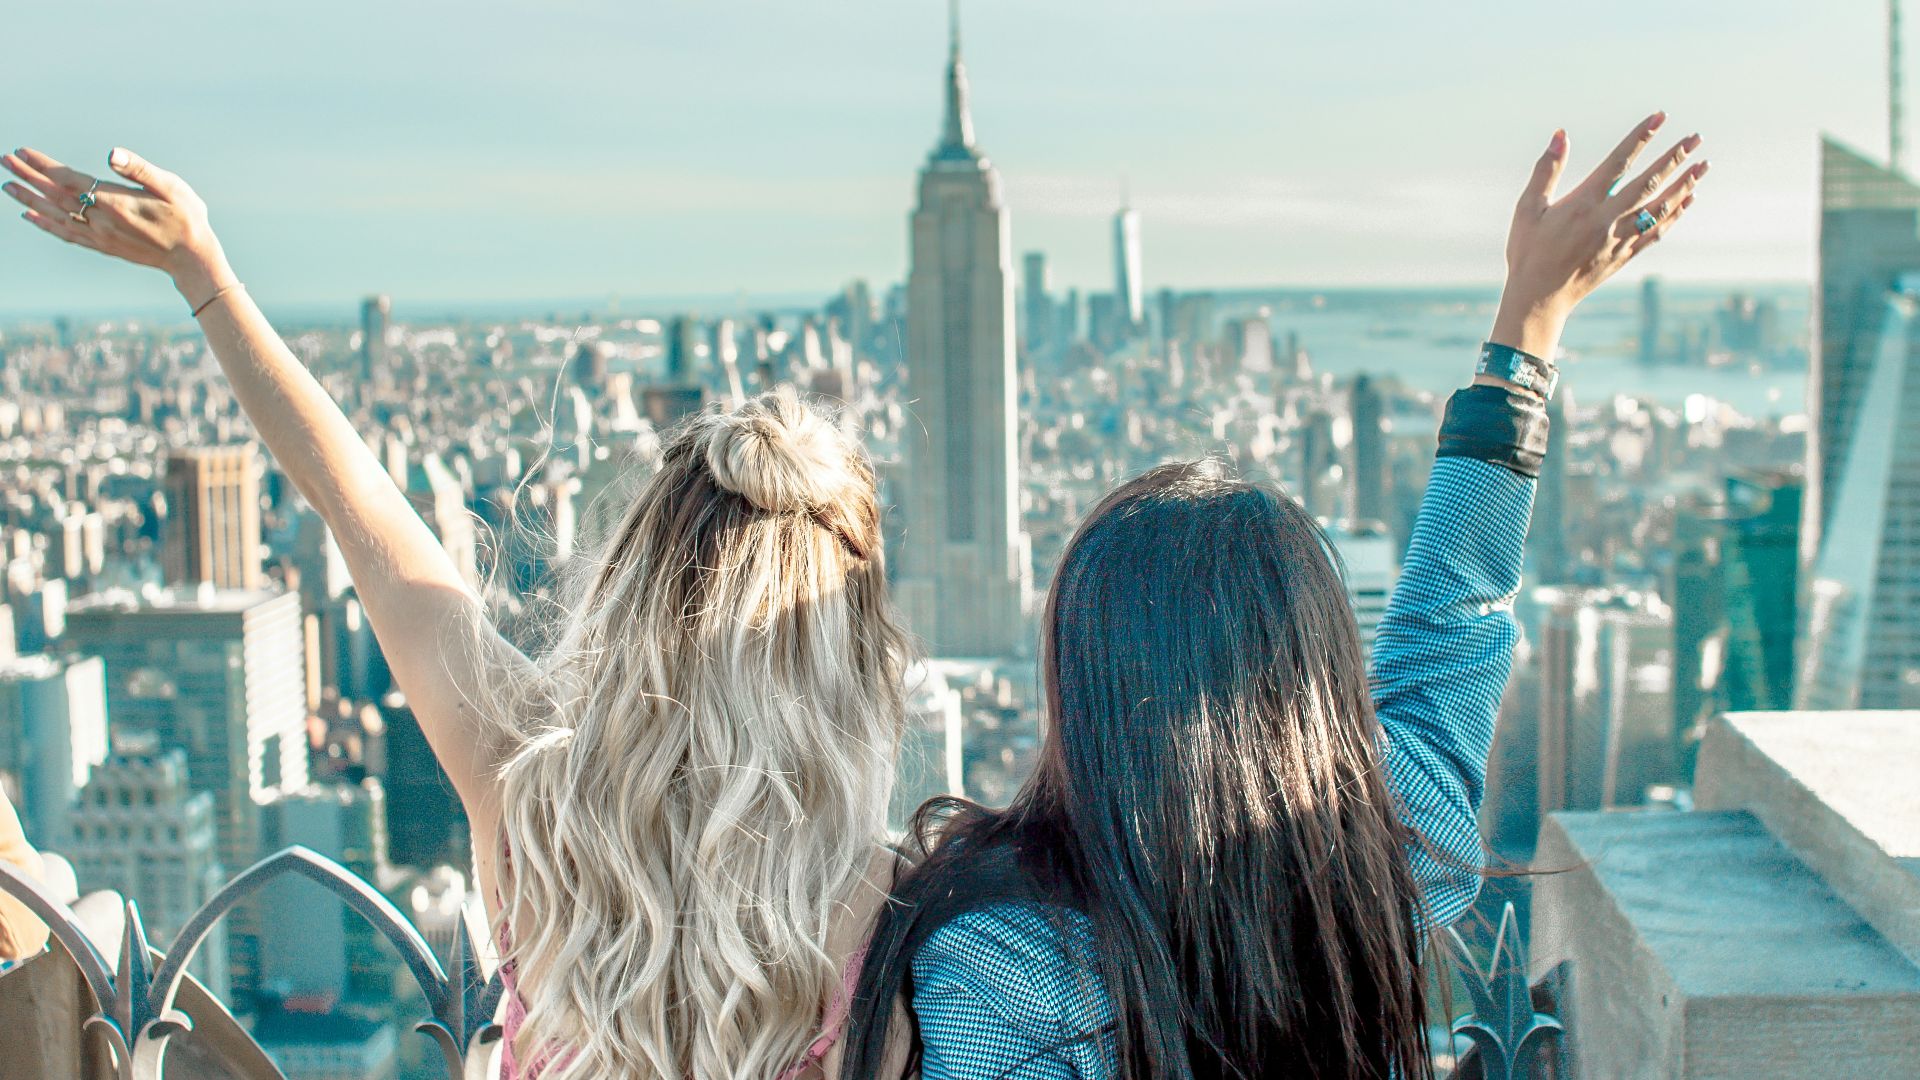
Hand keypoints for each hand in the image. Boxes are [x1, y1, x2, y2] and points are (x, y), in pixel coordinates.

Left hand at [3, 146, 236, 306]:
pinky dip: (45, 223)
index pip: (68, 179)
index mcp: (113, 201)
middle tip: (4, 161)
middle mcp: (100, 220)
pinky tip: (31, 215)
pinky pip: (65, 233)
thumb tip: (112, 154)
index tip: (21, 151)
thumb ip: (139, 169)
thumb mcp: (171, 186)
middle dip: (28, 177)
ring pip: (55, 215)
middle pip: (55, 195)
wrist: (192, 258)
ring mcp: (99, 236)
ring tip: (8, 185)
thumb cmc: (187, 218)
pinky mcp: (103, 246)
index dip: (43, 164)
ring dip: (28, 199)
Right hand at [1492, 114, 1709, 360]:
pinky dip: (1676, 214)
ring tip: (1703, 165)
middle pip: (1649, 183)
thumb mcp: (1527, 209)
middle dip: (1674, 158)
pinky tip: (1688, 199)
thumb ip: (1546, 170)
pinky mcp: (1625, 255)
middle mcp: (1606, 220)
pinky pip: (1657, 231)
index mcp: (1583, 204)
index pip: (1619, 163)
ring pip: (1660, 207)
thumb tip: (1561, 135)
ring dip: (1683, 184)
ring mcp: (1619, 239)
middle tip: (1696, 138)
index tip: (1660, 117)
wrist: (1539, 298)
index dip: (1640, 137)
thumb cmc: (1528, 252)